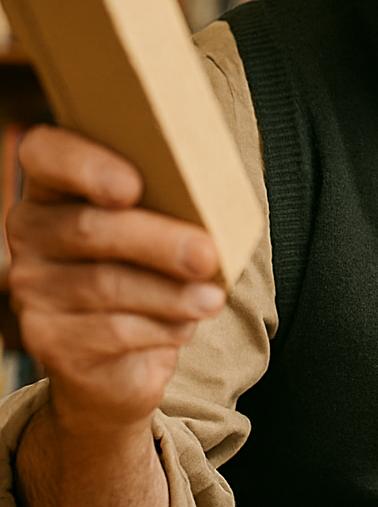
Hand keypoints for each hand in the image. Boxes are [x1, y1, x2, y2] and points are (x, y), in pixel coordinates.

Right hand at [8, 125, 224, 438]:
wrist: (118, 352)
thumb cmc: (149, 266)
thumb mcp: (157, 224)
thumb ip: (169, 200)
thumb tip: (216, 205)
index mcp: (53, 185)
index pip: (44, 154)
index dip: (83, 165)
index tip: (132, 187)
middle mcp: (31, 232)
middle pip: (88, 229)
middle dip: (156, 242)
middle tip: (207, 255)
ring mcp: (33, 288)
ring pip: (106, 285)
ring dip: (169, 293)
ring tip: (211, 298)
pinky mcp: (49, 339)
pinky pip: (111, 331)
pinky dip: (159, 329)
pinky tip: (186, 325)